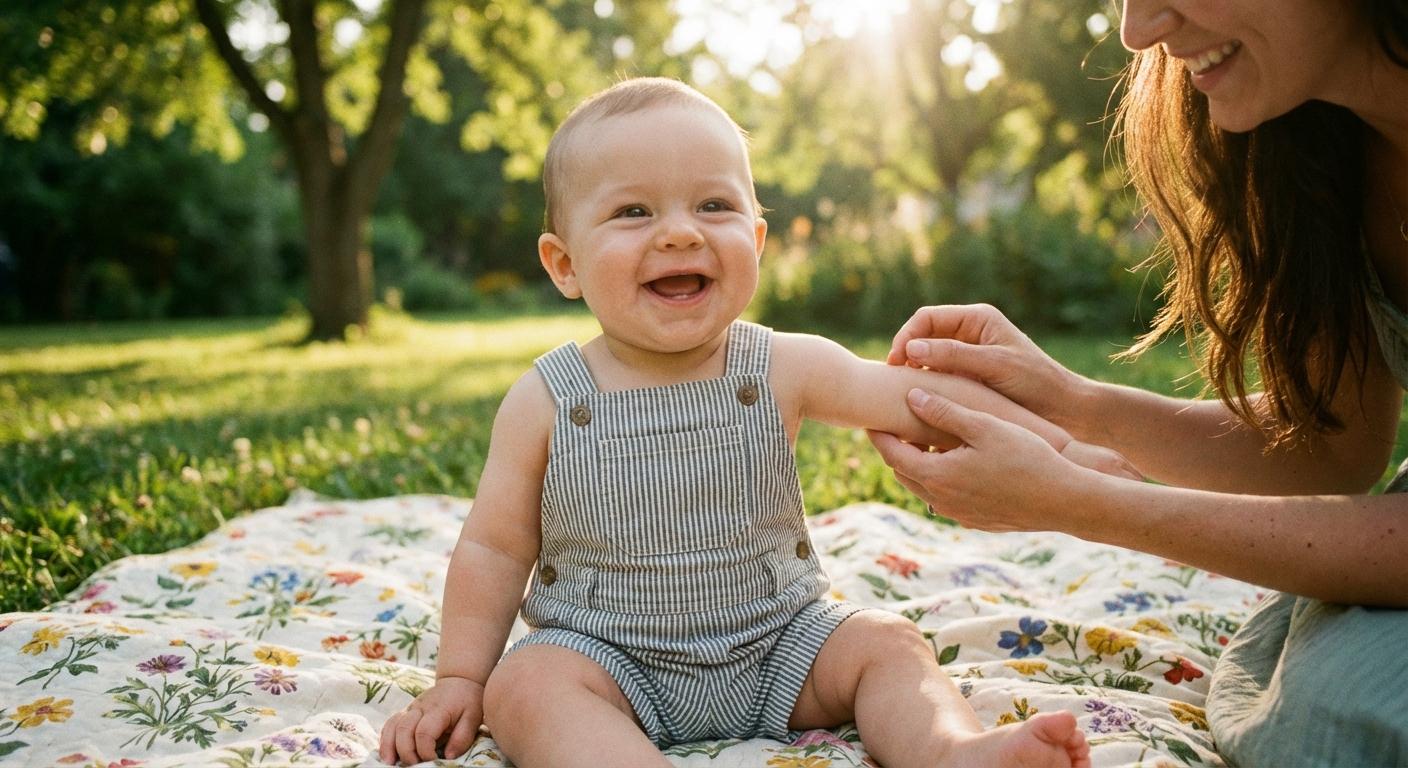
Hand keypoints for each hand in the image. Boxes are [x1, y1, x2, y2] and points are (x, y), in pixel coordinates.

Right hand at [379, 676, 483, 765]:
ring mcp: (410, 708)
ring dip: (388, 746)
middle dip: (406, 751)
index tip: (434, 760)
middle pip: (403, 729)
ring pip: (392, 725)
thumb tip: (448, 757)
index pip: (424, 732)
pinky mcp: (406, 712)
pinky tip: (388, 752)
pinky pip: (390, 724)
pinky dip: (386, 738)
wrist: (459, 681)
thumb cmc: (468, 701)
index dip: (425, 751)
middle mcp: (420, 708)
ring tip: (390, 763)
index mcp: (438, 710)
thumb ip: (462, 737)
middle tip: (414, 765)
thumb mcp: (473, 717)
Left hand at [869, 389, 1128, 532]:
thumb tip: (911, 396)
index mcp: (937, 475)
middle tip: (890, 426)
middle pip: (903, 472)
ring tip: (919, 440)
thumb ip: (944, 411)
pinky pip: (944, 499)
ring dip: (916, 465)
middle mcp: (941, 500)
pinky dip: (938, 479)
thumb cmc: (1027, 457)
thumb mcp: (984, 426)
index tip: (870, 416)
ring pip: (922, 488)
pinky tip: (952, 462)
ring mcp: (958, 514)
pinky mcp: (975, 520)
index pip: (892, 453)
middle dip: (893, 449)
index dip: (878, 434)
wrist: (1064, 500)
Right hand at [886, 304, 1086, 425]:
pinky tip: (919, 404)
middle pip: (922, 337)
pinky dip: (926, 387)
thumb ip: (954, 356)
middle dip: (904, 355)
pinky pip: (938, 377)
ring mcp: (966, 357)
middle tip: (892, 379)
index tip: (896, 360)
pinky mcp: (967, 378)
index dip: (906, 336)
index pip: (927, 318)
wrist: (1063, 410)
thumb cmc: (1036, 383)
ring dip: (913, 373)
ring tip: (901, 393)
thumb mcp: (994, 366)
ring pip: (927, 360)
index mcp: (977, 319)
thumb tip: (911, 350)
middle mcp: (969, 333)